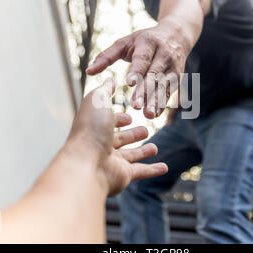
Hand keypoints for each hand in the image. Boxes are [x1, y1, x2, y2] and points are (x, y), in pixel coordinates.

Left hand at [66, 78, 167, 195]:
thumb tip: (109, 78)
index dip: (119, 118)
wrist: (87, 163)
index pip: (108, 121)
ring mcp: (112, 161)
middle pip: (120, 139)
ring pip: (131, 155)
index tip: (130, 116)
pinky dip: (153, 169)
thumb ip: (105, 89)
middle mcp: (102, 144)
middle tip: (145, 129)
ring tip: (154, 147)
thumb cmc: (91, 128)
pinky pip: (141, 171)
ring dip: (142, 151)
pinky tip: (165, 167)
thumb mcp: (98, 100)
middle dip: (132, 134)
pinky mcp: (123, 174)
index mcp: (95, 126)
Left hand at [86, 20, 190, 118]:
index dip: (137, 71)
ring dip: (156, 101)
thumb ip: (107, 56)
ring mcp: (172, 67)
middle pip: (154, 75)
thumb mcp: (125, 42)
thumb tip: (88, 71)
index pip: (142, 59)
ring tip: (148, 115)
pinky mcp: (177, 78)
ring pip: (164, 86)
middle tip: (135, 106)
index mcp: (148, 43)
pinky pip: (170, 92)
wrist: (176, 35)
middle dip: (145, 91)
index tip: (129, 83)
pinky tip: (154, 115)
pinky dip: (163, 104)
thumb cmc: (144, 40)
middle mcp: (163, 55)